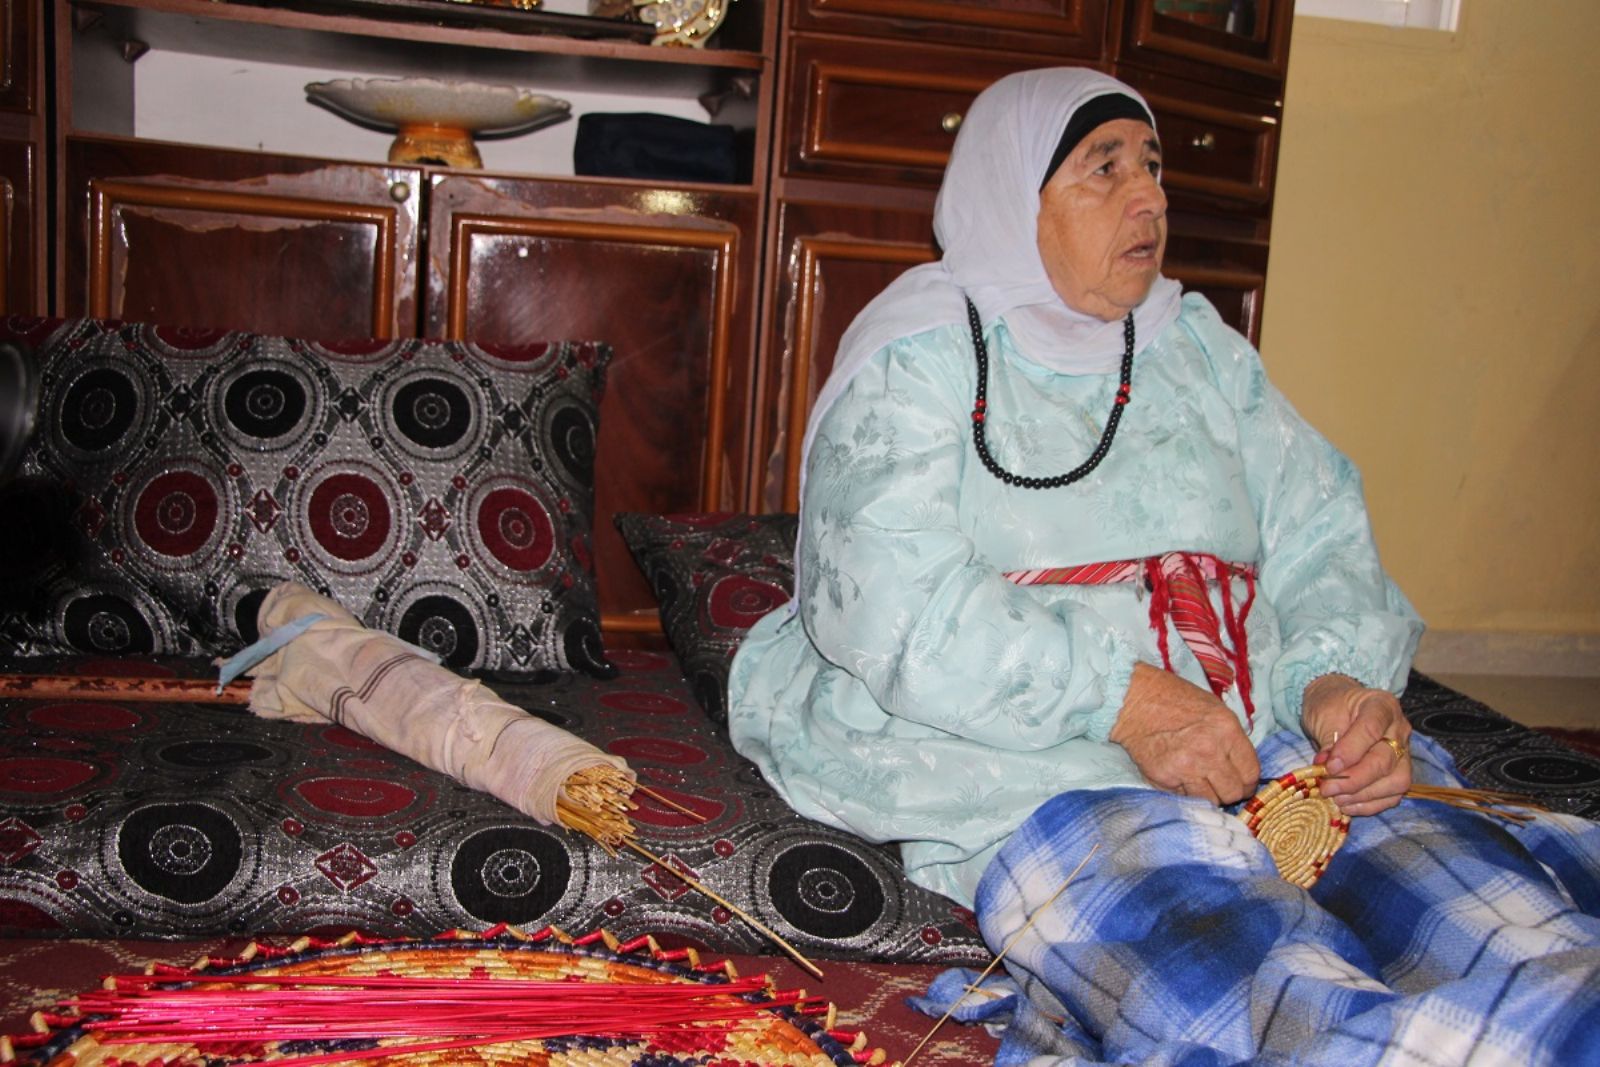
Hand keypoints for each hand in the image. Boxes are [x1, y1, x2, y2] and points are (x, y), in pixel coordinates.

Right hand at [1109, 662, 1259, 805]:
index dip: (1247, 782)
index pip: (1251, 773)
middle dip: (1229, 791)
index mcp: (1227, 731)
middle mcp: (1209, 751)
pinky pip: (1185, 797)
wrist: (1135, 700)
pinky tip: (1180, 777)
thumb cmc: (1175, 700)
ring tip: (1199, 782)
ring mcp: (1186, 767)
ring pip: (1211, 800)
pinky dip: (1185, 792)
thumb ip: (1231, 739)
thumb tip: (1241, 767)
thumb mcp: (1215, 709)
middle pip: (1233, 792)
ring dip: (1207, 795)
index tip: (1241, 783)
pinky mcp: (1164, 778)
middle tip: (1219, 785)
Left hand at [1301, 673, 1411, 815]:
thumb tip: (1328, 770)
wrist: (1338, 707)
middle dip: (1354, 779)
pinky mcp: (1400, 772)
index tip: (1329, 767)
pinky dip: (1370, 804)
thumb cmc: (1330, 706)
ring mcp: (1404, 752)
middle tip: (1327, 788)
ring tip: (1336, 798)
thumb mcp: (1323, 715)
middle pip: (1385, 760)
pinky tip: (1347, 804)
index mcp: (1381, 705)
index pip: (1371, 730)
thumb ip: (1329, 742)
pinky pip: (1393, 795)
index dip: (1350, 752)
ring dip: (1363, 795)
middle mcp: (1399, 729)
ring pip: (1396, 781)